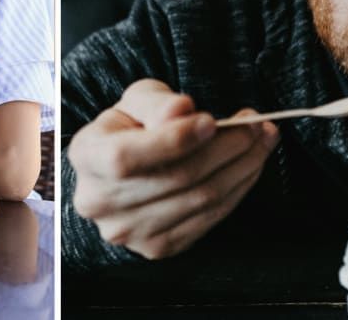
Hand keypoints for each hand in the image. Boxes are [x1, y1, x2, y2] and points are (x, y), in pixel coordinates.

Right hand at [67, 79, 278, 259]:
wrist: (126, 166)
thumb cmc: (134, 126)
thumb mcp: (139, 100)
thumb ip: (158, 102)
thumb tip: (182, 111)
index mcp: (86, 156)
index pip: (126, 157)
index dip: (173, 141)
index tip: (212, 121)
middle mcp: (98, 201)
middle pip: (175, 178)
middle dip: (226, 148)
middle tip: (257, 124)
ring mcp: (128, 231)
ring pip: (200, 200)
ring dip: (242, 167)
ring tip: (262, 139)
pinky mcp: (157, 247)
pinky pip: (209, 219)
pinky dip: (238, 189)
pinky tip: (250, 165)